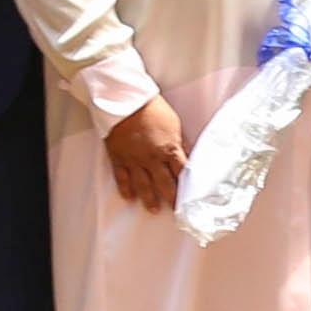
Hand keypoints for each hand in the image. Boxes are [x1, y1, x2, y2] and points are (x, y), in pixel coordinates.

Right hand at [107, 97, 186, 215]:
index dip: (187, 185)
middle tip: (175, 210)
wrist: (125, 100)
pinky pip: (122, 177)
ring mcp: (134, 160)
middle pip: (164, 183)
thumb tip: (187, 154)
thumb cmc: (152, 109)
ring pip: (143, 184)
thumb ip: (180, 142)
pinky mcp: (119, 158)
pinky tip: (129, 197)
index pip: (181, 172)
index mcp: (169, 149)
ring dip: (149, 198)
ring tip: (154, 209)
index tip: (191, 196)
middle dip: (171, 197)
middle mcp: (152, 158)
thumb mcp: (174, 124)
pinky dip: (125, 188)